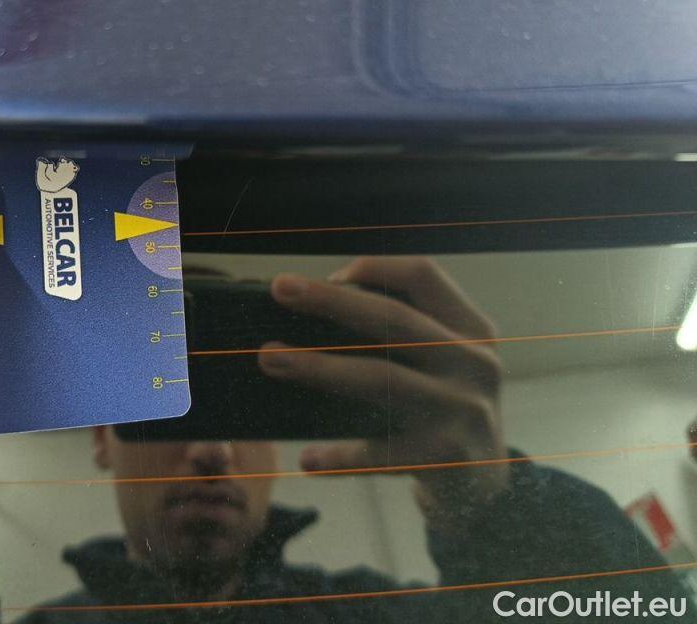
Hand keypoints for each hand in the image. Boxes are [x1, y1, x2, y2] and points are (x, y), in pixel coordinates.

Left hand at [258, 257, 508, 527]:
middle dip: (331, 300)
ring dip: (318, 367)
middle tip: (280, 289)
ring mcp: (463, 410)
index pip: (424, 276)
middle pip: (393, 319)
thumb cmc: (442, 407)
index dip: (374, 268)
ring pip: (380, 379)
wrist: (484, 486)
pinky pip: (380, 453)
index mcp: (471, 329)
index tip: (329, 275)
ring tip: (271, 359)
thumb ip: (405, 329)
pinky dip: (340, 456)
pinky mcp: (447, 457)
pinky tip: (307, 459)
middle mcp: (473, 363)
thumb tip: (322, 297)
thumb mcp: (444, 360)